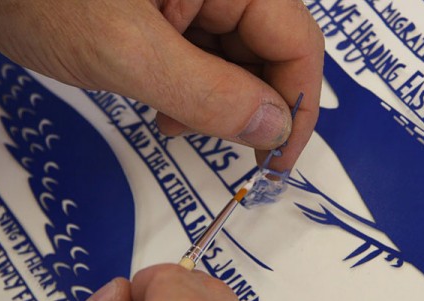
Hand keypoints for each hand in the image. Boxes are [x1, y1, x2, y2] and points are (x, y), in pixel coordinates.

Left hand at [0, 0, 323, 170]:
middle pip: (269, 52)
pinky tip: (165, 108)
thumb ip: (208, 94)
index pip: (296, 42)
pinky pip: (202, 58)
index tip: (278, 162)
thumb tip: (274, 130)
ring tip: (174, 122)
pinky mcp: (167, 11)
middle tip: (225, 150)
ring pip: (235, 61)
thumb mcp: (126, 52)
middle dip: (251, 108)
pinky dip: (191, 93)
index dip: (297, 106)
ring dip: (217, 105)